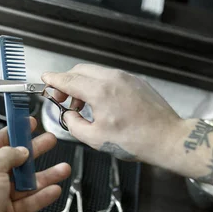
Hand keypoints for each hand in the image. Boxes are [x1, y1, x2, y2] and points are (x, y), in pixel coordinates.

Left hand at [0, 118, 70, 211]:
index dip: (13, 132)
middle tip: (49, 141)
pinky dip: (42, 195)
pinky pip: (29, 200)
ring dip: (45, 175)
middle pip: (15, 161)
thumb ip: (8, 155)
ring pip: (26, 182)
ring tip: (62, 168)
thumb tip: (21, 150)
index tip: (27, 124)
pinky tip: (55, 188)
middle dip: (34, 151)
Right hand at [42, 64, 181, 163]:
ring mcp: (126, 77)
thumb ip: (74, 124)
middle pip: (80, 71)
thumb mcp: (96, 139)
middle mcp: (113, 78)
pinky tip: (100, 103)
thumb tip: (69, 115)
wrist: (167, 138)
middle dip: (67, 82)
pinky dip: (98, 85)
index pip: (68, 79)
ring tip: (82, 105)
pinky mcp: (136, 81)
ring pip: (95, 72)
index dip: (53, 80)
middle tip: (62, 98)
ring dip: (83, 84)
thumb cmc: (135, 141)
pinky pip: (110, 77)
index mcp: (100, 91)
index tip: (45, 79)